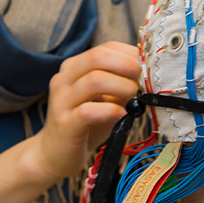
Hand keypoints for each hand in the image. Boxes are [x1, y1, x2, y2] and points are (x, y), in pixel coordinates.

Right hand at [27, 42, 140, 185]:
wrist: (55, 154)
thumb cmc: (85, 124)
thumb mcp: (104, 99)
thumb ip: (119, 84)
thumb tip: (148, 76)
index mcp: (74, 67)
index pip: (105, 48)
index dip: (130, 54)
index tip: (147, 67)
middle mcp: (64, 79)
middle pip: (97, 57)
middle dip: (126, 65)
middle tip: (143, 79)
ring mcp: (62, 101)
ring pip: (94, 80)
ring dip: (122, 87)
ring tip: (135, 98)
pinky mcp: (65, 124)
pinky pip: (88, 111)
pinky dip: (111, 111)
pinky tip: (123, 115)